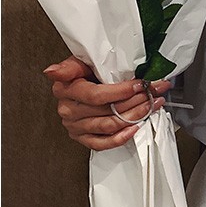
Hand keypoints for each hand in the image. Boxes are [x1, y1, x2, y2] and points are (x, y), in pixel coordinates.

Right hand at [43, 56, 171, 150]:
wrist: (83, 84)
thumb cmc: (85, 72)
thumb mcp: (79, 62)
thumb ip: (70, 66)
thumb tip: (52, 72)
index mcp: (65, 90)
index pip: (96, 95)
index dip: (121, 91)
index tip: (140, 85)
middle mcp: (68, 110)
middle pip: (108, 111)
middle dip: (136, 101)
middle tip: (153, 92)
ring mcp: (75, 127)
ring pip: (110, 126)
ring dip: (136, 115)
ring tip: (152, 104)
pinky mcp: (84, 138)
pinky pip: (102, 144)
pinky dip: (121, 137)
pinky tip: (136, 127)